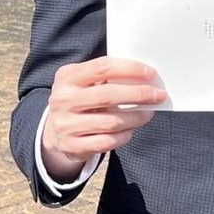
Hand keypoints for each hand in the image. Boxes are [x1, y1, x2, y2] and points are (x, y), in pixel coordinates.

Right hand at [41, 57, 166, 180]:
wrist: (55, 130)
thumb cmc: (80, 98)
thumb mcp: (83, 81)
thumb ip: (107, 75)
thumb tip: (145, 76)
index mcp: (67, 77)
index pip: (102, 68)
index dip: (130, 69)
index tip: (151, 74)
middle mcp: (63, 100)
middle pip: (108, 95)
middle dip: (139, 94)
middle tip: (158, 95)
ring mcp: (65, 124)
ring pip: (111, 121)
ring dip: (136, 117)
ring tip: (148, 113)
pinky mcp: (72, 145)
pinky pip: (107, 142)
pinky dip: (125, 135)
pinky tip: (131, 129)